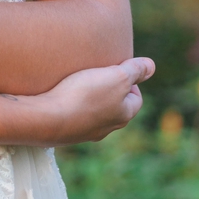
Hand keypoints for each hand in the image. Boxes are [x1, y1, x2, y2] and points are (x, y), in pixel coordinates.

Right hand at [29, 58, 154, 144]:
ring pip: (93, 115)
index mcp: (123, 115)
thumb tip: (151, 65)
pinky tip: (59, 99)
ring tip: (76, 85)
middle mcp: (106, 128)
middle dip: (109, 93)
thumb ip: (135, 70)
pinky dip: (70, 108)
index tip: (118, 69)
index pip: (135, 98)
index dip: (130, 82)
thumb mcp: (116, 76)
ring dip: (89, 102)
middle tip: (97, 76)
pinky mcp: (63, 133)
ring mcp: (84, 133)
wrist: (46, 119)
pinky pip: (72, 119)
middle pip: (115, 108)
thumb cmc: (84, 96)